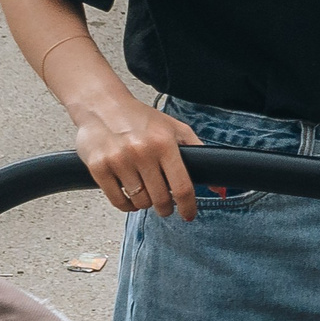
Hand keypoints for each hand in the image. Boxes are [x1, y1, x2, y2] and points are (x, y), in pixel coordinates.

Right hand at [70, 90, 203, 218]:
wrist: (102, 105)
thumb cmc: (141, 119)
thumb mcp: (175, 129)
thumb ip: (199, 153)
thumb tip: (220, 187)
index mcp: (164, 143)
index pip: (182, 187)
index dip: (188, 206)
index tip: (189, 215)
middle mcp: (142, 152)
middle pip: (161, 199)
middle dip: (166, 207)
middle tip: (165, 205)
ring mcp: (118, 160)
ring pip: (140, 202)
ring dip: (146, 204)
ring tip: (146, 194)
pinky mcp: (99, 168)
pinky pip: (118, 201)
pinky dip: (127, 205)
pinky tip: (131, 198)